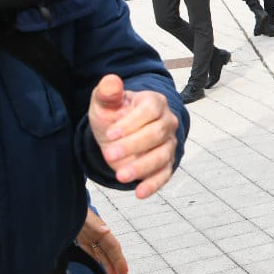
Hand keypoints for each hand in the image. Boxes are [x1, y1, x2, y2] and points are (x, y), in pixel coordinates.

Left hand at [78, 209, 129, 273]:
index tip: (124, 271)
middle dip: (116, 263)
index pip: (113, 247)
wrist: (61, 202)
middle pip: (109, 250)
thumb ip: (94, 223)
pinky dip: (95, 256)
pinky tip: (98, 261)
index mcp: (100, 229)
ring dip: (107, 262)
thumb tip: (106, 230)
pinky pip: (90, 248)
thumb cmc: (72, 207)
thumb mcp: (83, 215)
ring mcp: (89, 234)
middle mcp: (96, 233)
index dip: (119, 260)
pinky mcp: (80, 235)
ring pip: (100, 250)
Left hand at [88, 74, 178, 198]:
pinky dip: (154, 184)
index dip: (131, 123)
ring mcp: (169, 143)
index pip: (150, 111)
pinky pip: (165, 174)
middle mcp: (167, 122)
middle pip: (157, 134)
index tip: (110, 134)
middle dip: (133, 145)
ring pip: (163, 155)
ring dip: (142, 166)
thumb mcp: (104, 104)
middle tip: (109, 154)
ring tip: (120, 175)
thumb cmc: (114, 115)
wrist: (119, 133)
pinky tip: (139, 192)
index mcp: (154, 102)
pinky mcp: (166, 163)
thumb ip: (107, 93)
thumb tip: (111, 80)